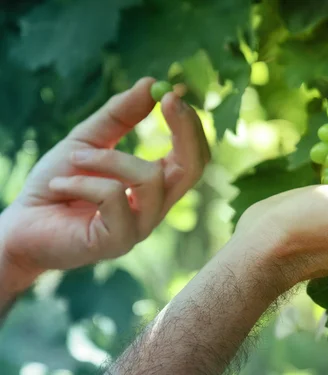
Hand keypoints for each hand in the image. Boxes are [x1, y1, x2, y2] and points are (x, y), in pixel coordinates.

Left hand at [0, 77, 209, 291]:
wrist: (20, 225)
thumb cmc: (56, 184)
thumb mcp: (87, 140)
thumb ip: (120, 115)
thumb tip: (151, 82)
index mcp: (154, 185)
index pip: (192, 156)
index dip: (190, 125)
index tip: (173, 92)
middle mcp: (155, 207)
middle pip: (193, 169)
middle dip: (185, 131)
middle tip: (166, 99)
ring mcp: (140, 227)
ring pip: (150, 179)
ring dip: (108, 159)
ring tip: (74, 160)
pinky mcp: (118, 241)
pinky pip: (114, 197)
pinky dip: (83, 183)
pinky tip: (60, 187)